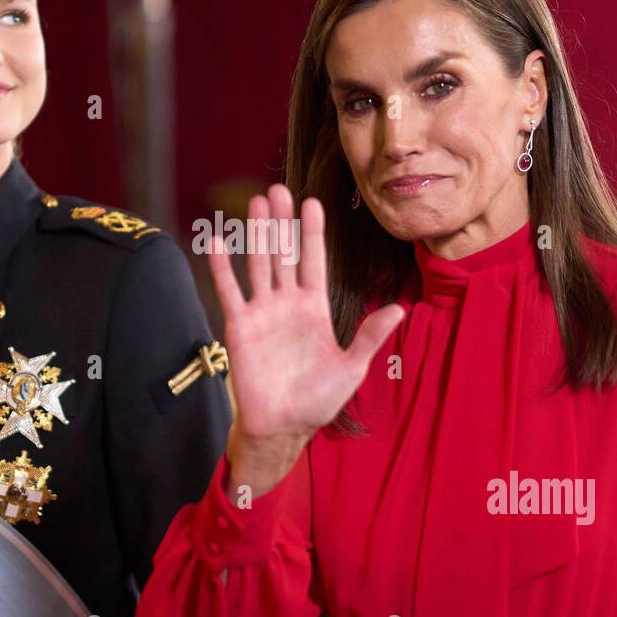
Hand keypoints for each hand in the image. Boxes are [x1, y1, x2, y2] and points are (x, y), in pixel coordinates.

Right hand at [208, 184, 404, 495]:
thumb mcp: (352, 367)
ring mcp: (262, 312)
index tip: (312, 203)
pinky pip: (230, 290)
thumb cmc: (318, 400)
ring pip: (258, 263)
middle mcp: (287, 303)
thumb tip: (400, 308)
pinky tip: (216, 240)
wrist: (283, 427)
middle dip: (281, 222)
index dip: (312, 232)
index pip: (314, 260)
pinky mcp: (240, 326)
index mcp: (314, 308)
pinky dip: (222, 267)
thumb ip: (370, 335)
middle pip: (284, 253)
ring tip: (254, 203)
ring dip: (256, 233)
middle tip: (278, 189)